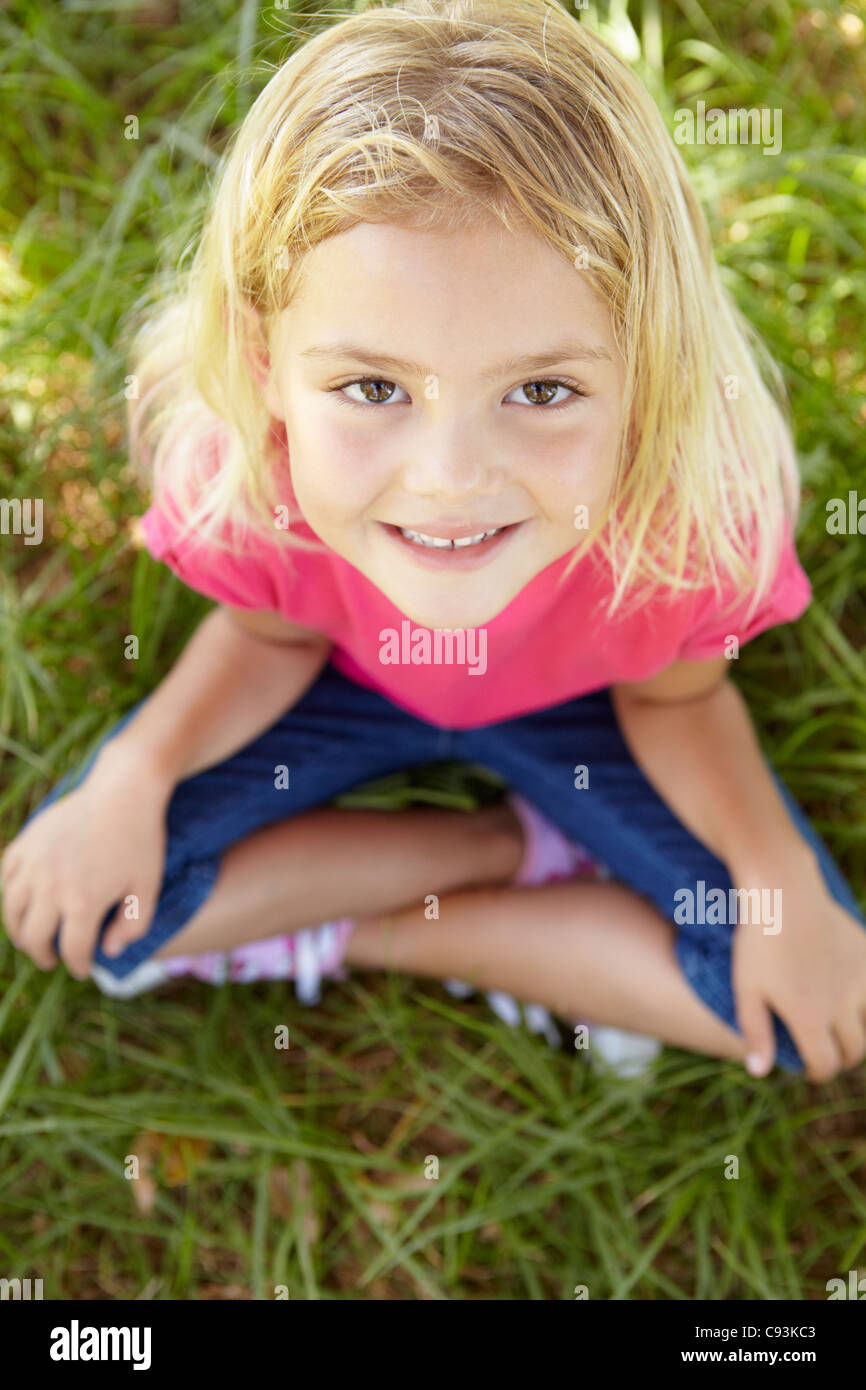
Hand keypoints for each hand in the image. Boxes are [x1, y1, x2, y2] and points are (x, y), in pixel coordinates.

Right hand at [0, 746, 170, 979]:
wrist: (123, 790)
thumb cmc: (141, 840)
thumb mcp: (148, 888)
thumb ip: (133, 927)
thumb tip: (108, 951)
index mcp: (83, 902)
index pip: (73, 950)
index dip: (79, 965)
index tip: (84, 969)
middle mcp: (51, 887)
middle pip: (34, 937)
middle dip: (43, 954)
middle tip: (52, 960)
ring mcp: (33, 863)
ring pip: (12, 911)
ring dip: (20, 931)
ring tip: (31, 938)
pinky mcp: (25, 843)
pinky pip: (6, 878)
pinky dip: (9, 896)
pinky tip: (21, 904)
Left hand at [731, 856, 865, 1081]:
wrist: (783, 892)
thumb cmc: (757, 942)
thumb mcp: (746, 989)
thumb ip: (756, 1032)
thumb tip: (760, 1072)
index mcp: (810, 1018)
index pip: (826, 1065)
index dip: (818, 1073)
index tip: (811, 1070)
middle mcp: (842, 1005)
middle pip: (854, 1050)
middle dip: (841, 1056)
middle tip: (826, 1051)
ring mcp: (859, 979)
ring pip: (865, 1017)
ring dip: (852, 1024)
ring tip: (833, 1018)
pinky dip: (858, 990)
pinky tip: (837, 979)